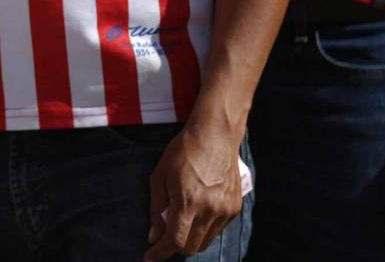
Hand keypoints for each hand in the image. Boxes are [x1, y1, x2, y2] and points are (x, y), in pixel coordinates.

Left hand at [145, 124, 242, 260]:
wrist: (214, 135)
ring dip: (191, 239)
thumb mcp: (160, 176)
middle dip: (175, 246)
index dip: (160, 253)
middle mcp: (209, 210)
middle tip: (164, 235)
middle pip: (191, 247)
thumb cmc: (182, 152)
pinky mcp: (235, 208)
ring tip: (181, 221)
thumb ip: (156, 209)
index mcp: (187, 202)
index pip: (175, 241)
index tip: (149, 257)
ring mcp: (225, 210)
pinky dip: (205, 228)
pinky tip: (198, 212)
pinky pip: (217, 229)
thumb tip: (154, 235)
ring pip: (206, 241)